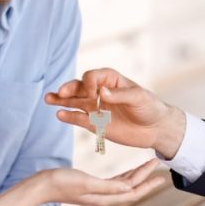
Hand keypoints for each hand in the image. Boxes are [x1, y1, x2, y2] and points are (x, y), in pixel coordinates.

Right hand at [38, 158, 165, 205]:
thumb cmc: (61, 182)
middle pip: (131, 189)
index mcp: (104, 197)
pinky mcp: (91, 186)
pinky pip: (114, 182)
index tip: (162, 177)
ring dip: (136, 176)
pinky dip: (124, 176)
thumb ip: (108, 187)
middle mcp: (103, 197)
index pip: (132, 193)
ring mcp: (97, 192)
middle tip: (159, 166)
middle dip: (146, 178)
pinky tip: (127, 171)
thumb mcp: (86, 182)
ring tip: (148, 167)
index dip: (148, 185)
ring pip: (123, 185)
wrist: (41, 185)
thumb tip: (129, 189)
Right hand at [45, 68, 186, 157]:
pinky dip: (69, 116)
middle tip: (60, 93)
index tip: (93, 94)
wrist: (156, 129)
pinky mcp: (95, 124)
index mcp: (111, 80)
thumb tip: (101, 91)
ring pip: (74, 102)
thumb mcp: (139, 98)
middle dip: (69, 89)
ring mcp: (96, 108)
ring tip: (48, 99)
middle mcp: (100, 92)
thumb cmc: (150, 108)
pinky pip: (78, 118)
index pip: (92, 76)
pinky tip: (59, 114)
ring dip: (61, 100)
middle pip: (79, 87)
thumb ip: (120, 94)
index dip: (89, 83)